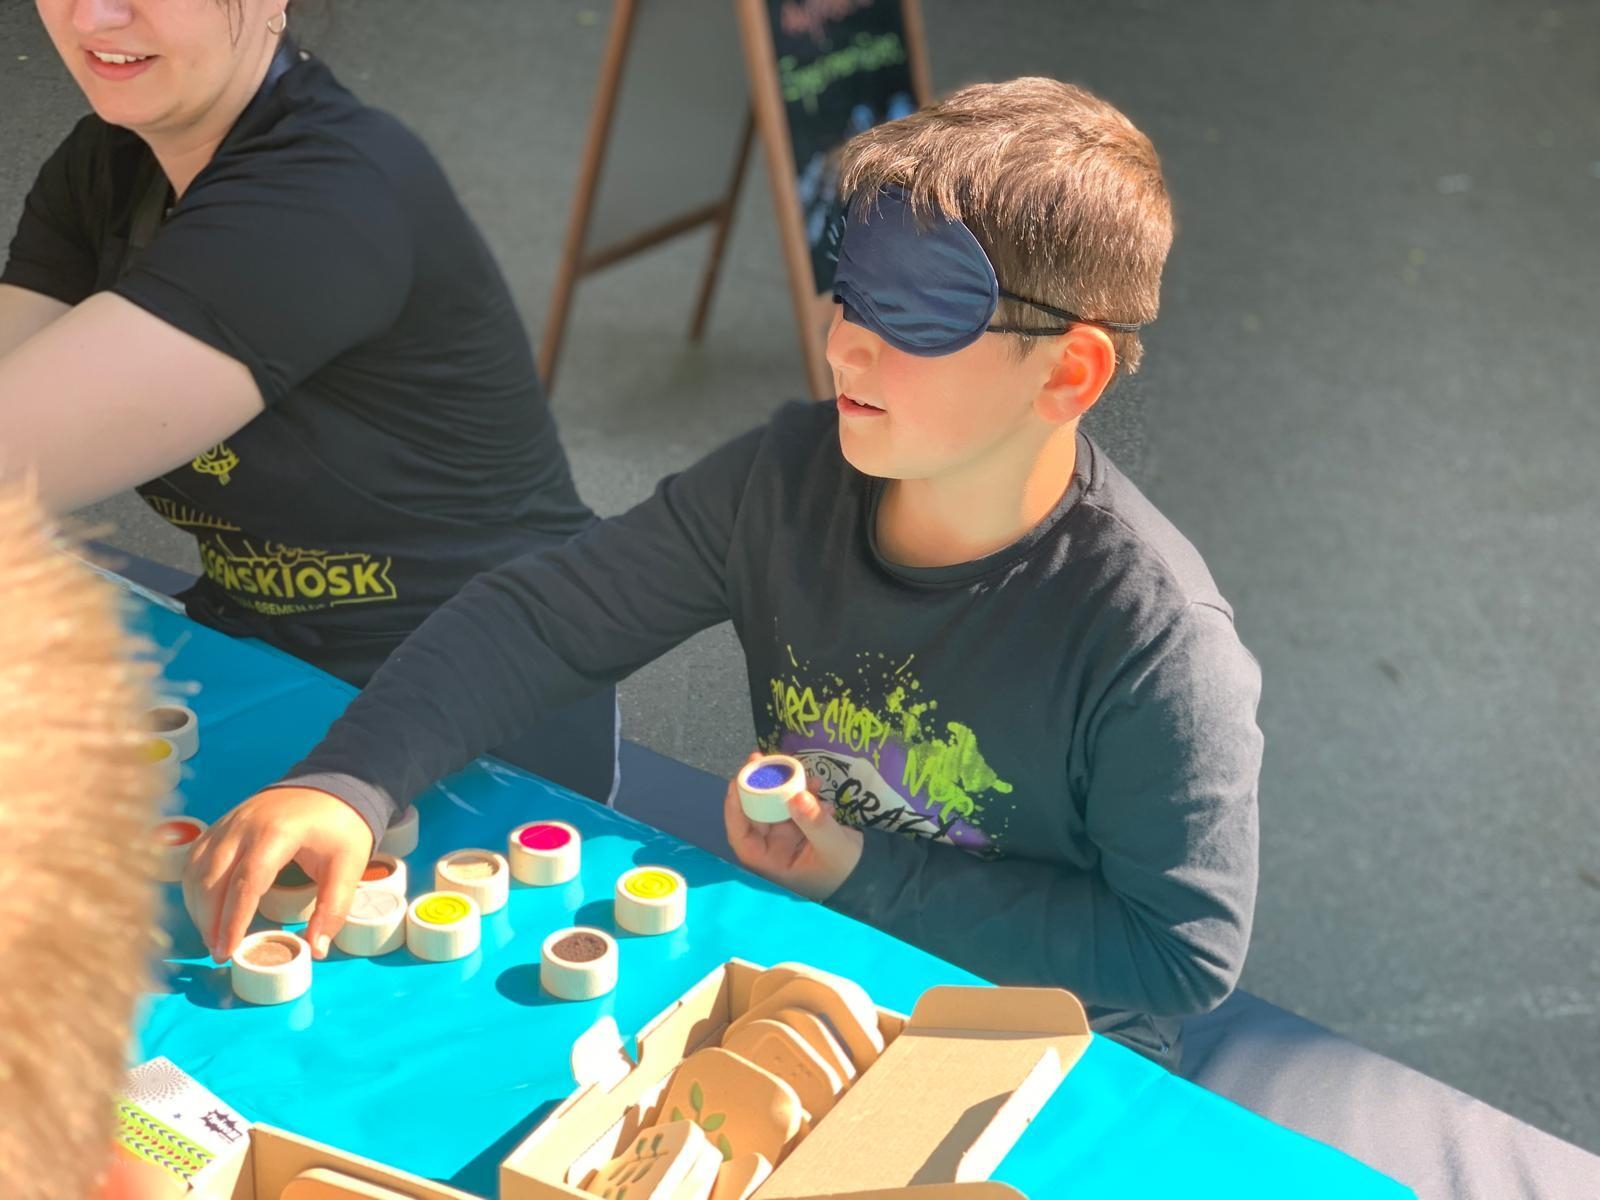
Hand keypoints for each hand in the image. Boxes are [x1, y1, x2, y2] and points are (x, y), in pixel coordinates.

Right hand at [182, 786, 373, 963]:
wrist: (333, 784)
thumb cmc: (340, 825)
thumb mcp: (348, 865)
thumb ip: (333, 908)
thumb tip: (317, 949)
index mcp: (276, 833)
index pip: (246, 882)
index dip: (233, 920)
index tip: (228, 951)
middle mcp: (244, 825)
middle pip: (212, 879)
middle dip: (210, 921)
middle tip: (219, 953)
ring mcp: (229, 822)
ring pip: (196, 869)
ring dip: (198, 907)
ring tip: (212, 937)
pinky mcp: (222, 824)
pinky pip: (196, 858)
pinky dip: (194, 886)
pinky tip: (204, 908)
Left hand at [724, 753, 862, 901]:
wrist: (869, 875)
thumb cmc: (847, 871)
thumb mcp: (833, 847)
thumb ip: (814, 822)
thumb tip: (795, 795)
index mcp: (771, 863)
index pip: (742, 837)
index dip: (734, 810)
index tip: (737, 782)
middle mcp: (773, 850)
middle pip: (755, 815)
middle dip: (757, 788)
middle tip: (761, 760)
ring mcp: (786, 838)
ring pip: (774, 806)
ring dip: (783, 787)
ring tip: (797, 769)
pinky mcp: (800, 827)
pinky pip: (794, 805)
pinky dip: (803, 793)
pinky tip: (818, 786)